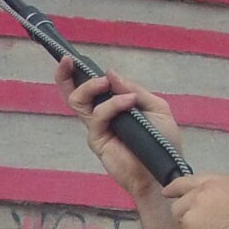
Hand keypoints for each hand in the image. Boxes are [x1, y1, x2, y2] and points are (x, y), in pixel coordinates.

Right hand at [55, 58, 188, 209]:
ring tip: (104, 82)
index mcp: (113, 106)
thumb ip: (134, 89)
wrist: (163, 170)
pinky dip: (112, 105)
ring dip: (89, 87)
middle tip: (67, 60)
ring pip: (78, 102)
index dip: (77, 73)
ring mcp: (97, 127)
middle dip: (65, 75)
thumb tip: (110, 73)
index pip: (90, 88)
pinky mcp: (97, 140)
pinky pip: (98, 117)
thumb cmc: (162, 141)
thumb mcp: (156, 107)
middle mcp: (101, 115)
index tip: (72, 58)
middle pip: (73, 93)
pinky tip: (129, 102)